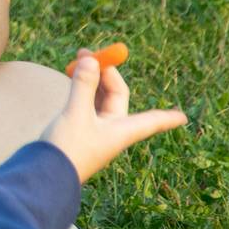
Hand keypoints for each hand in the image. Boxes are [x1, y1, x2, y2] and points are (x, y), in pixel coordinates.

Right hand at [42, 51, 187, 182]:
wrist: (44, 174)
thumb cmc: (68, 148)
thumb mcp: (76, 113)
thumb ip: (83, 85)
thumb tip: (91, 60)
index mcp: (122, 130)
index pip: (152, 120)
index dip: (167, 117)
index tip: (184, 118)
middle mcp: (111, 131)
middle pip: (117, 97)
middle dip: (106, 74)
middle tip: (89, 54)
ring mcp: (93, 132)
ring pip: (99, 100)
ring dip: (91, 80)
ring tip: (78, 62)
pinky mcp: (76, 132)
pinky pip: (85, 106)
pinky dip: (81, 91)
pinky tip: (72, 82)